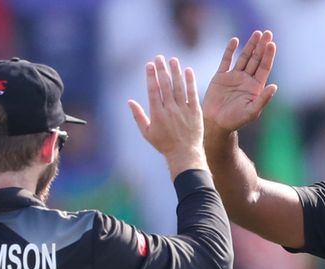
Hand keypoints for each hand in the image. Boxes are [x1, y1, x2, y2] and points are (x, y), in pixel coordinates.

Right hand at [128, 56, 205, 178]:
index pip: (153, 91)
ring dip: (175, 72)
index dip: (151, 76)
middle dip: (162, 70)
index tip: (149, 65)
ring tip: (173, 60)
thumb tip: (129, 101)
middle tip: (159, 57)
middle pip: (165, 86)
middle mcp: (170, 110)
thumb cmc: (164, 144)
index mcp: (157, 114)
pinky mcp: (195, 112)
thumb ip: (138, 116)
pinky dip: (190, 82)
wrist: (185, 154)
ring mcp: (183, 110)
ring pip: (178, 87)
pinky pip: (192, 94)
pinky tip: (188, 71)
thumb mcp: (147, 132)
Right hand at [203, 30, 277, 136]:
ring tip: (257, 34)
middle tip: (267, 33)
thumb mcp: (252, 111)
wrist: (216, 123)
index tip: (272, 44)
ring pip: (243, 57)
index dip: (268, 56)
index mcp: (255, 87)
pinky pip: (226, 60)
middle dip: (261, 46)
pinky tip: (235, 40)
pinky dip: (230, 50)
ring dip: (250, 45)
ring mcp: (234, 77)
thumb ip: (263, 99)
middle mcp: (246, 79)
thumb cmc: (236, 120)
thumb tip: (274, 86)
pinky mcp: (221, 76)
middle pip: (256, 59)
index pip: (264, 67)